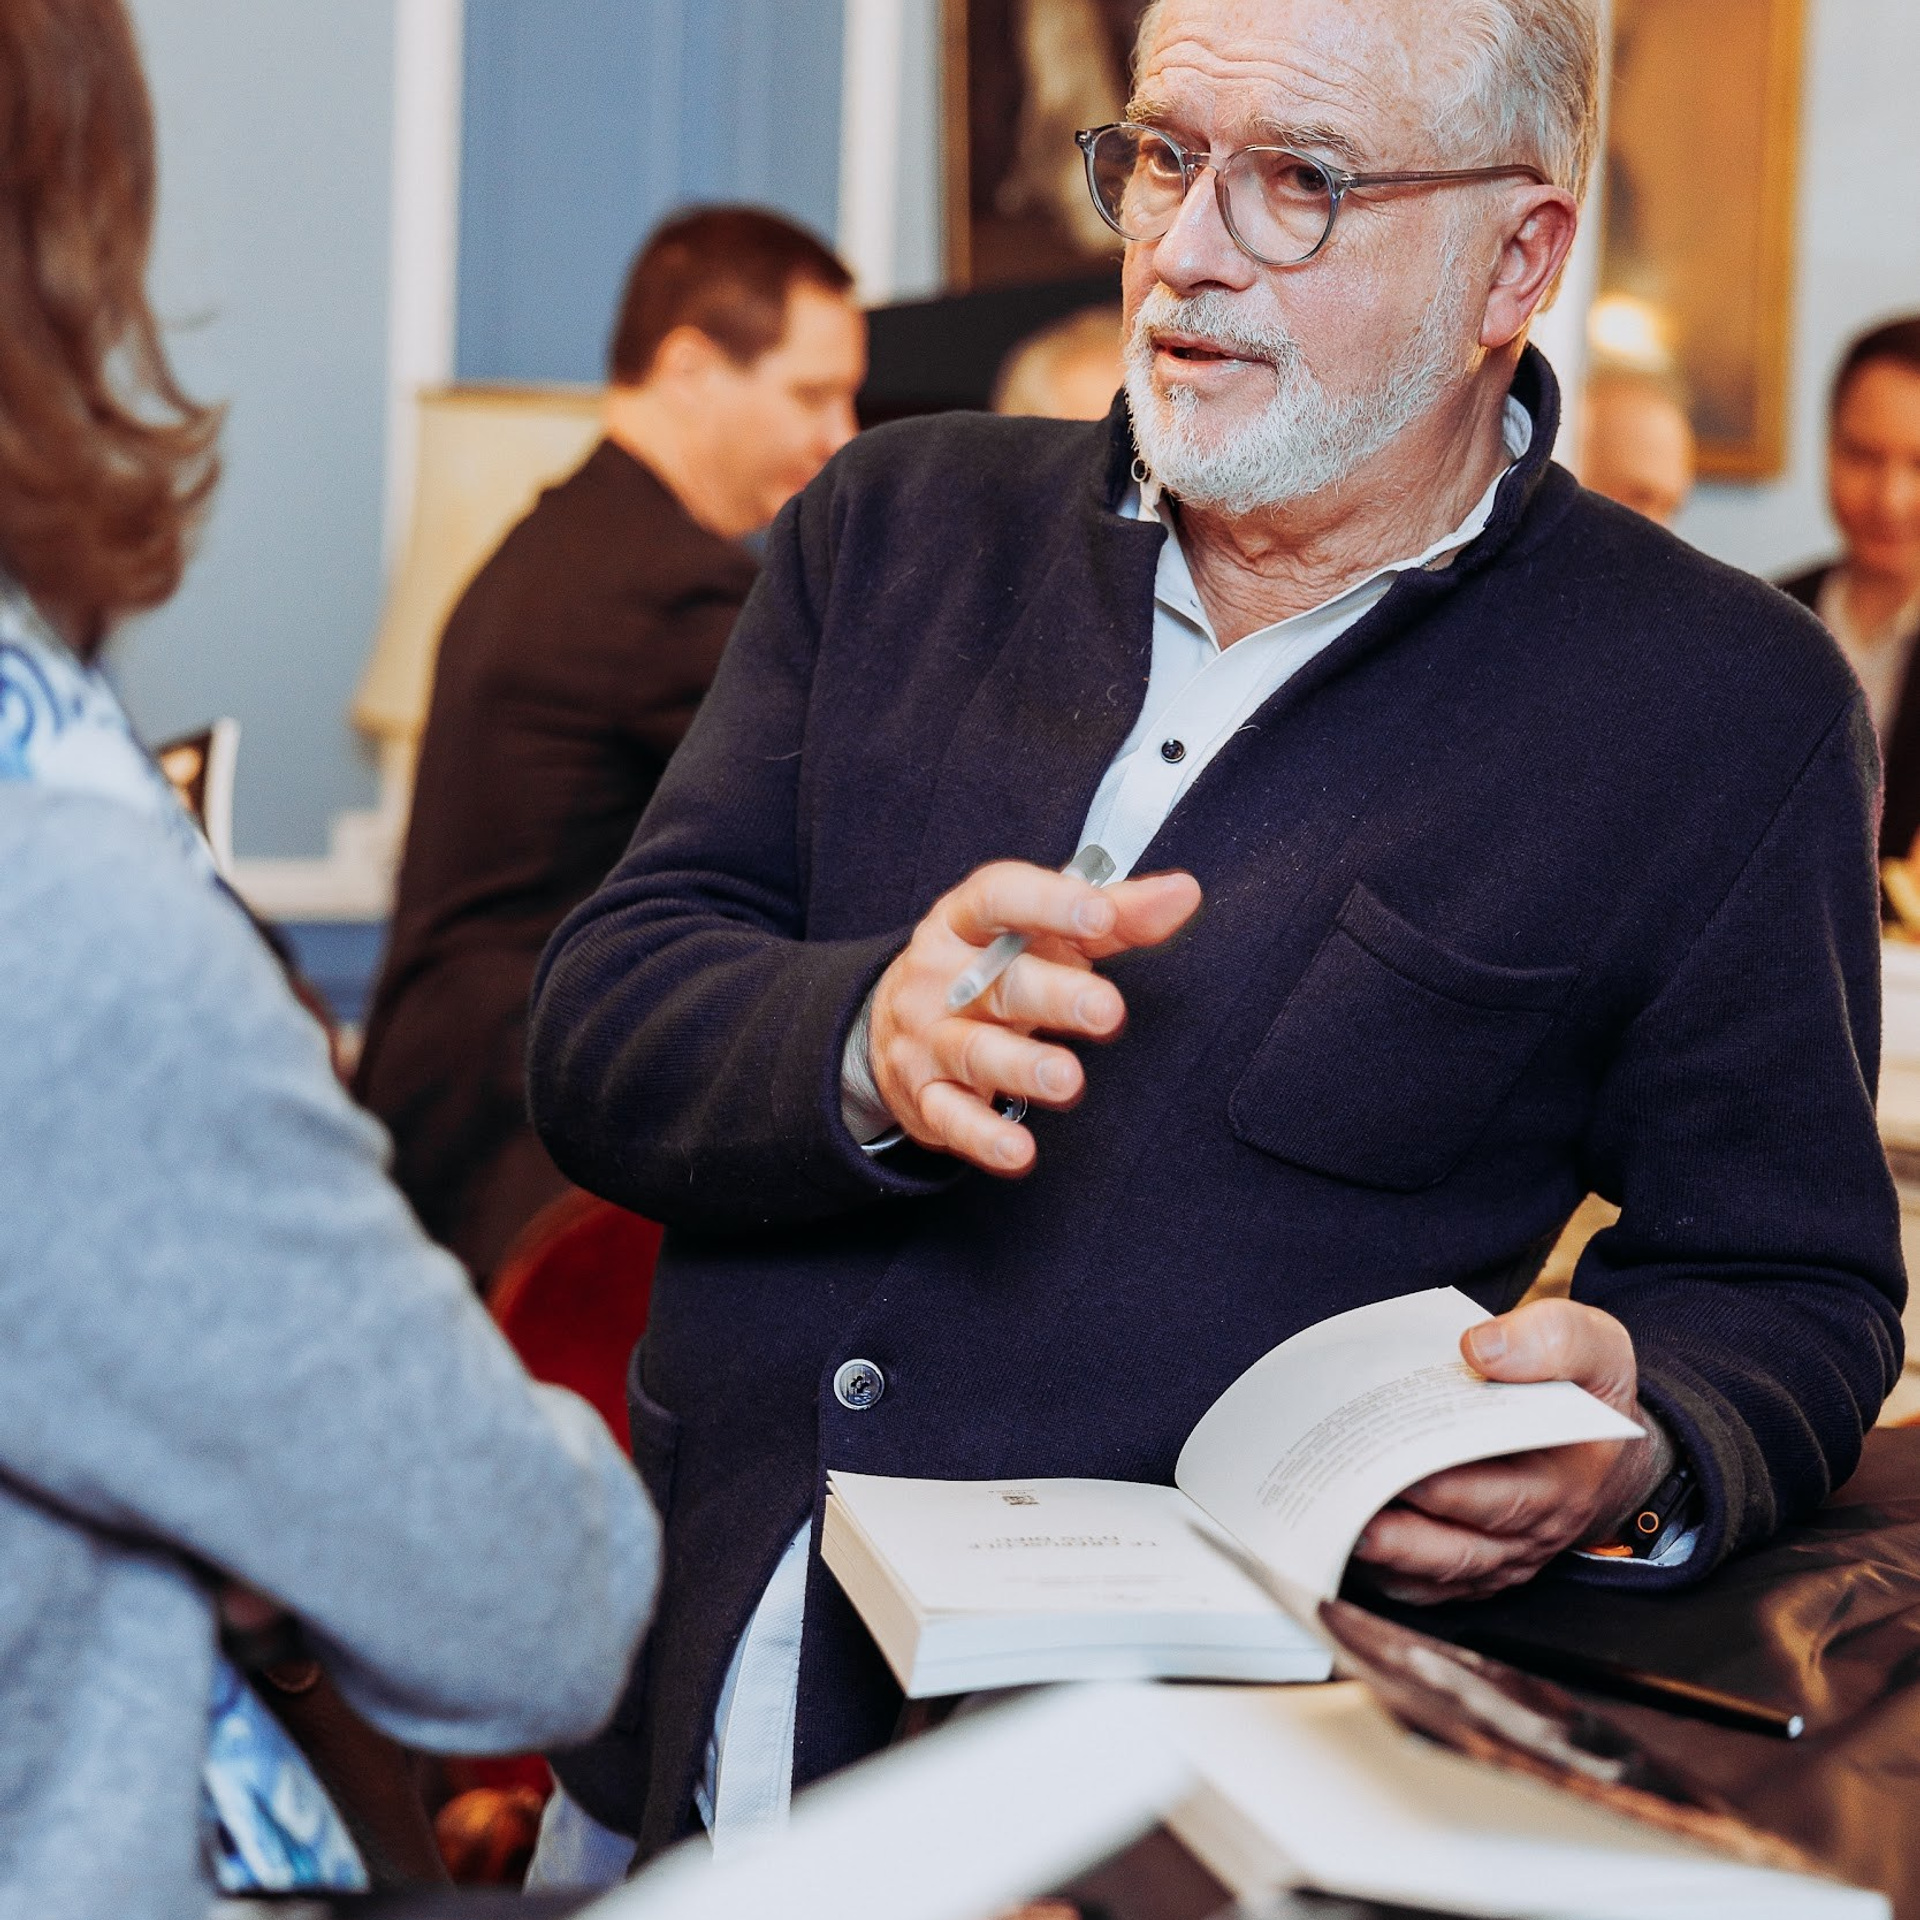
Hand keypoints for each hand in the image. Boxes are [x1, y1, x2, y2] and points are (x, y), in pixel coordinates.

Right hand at [868, 859, 1201, 1174]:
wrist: (892, 1023)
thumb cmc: (989, 967)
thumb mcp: (1044, 933)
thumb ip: (1116, 915)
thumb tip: (1183, 893)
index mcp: (967, 921)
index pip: (1001, 898)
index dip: (1049, 903)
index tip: (1100, 913)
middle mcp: (942, 976)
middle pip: (998, 982)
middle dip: (1053, 996)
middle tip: (1106, 1009)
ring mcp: (928, 1037)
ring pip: (973, 1051)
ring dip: (1021, 1066)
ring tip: (1067, 1080)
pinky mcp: (924, 1096)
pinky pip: (952, 1118)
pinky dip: (984, 1136)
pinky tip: (1019, 1151)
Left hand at [1349, 1298, 1664, 1604]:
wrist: (1605, 1444)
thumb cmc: (1587, 1390)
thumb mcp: (1595, 1348)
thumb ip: (1551, 1340)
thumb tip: (1479, 1349)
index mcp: (1565, 1479)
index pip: (1508, 1493)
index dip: (1454, 1488)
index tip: (1406, 1471)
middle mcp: (1533, 1529)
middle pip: (1462, 1544)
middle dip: (1402, 1532)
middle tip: (1348, 1504)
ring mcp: (1504, 1554)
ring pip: (1440, 1572)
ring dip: (1387, 1560)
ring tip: (1338, 1531)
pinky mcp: (1477, 1564)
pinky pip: (1430, 1586)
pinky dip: (1386, 1575)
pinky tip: (1344, 1548)